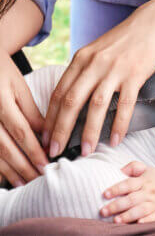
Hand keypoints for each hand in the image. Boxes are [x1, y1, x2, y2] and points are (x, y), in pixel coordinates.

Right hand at [0, 55, 46, 185]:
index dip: (33, 149)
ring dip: (8, 170)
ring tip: (24, 182)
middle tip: (39, 178)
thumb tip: (47, 136)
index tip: (47, 163)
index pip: (19, 130)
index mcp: (1, 100)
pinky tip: (5, 177)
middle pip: (4, 146)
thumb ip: (32, 112)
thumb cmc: (2, 74)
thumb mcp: (20, 88)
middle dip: (23, 165)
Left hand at [43, 3, 154, 157]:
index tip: (46, 137)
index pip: (58, 93)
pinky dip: (119, 124)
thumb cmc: (126, 40)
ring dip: (89, 132)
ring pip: (95, 106)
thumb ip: (84, 72)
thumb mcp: (97, 52)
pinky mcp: (135, 75)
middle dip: (61, 130)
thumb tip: (73, 100)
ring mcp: (114, 70)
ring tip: (86, 150)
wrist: (153, 23)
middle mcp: (94, 64)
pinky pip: (124, 105)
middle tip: (56, 151)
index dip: (50, 118)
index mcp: (81, 59)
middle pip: (71, 102)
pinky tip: (116, 139)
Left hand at [101, 161, 154, 223]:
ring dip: (128, 215)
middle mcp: (148, 193)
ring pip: (140, 210)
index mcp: (144, 181)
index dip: (116, 189)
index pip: (128, 184)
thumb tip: (119, 170)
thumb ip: (133, 167)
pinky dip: (147, 221)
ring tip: (116, 221)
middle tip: (103, 212)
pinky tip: (139, 223)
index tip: (105, 194)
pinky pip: (154, 218)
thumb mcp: (147, 169)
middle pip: (131, 199)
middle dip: (116, 206)